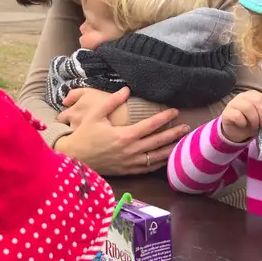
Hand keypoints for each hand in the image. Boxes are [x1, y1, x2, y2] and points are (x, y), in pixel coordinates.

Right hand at [54, 88, 188, 176]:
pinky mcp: (128, 171)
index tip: (175, 111)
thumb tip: (126, 89)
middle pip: (158, 142)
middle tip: (187, 127)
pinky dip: (160, 163)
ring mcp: (130, 163)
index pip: (150, 125)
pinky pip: (149, 168)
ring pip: (157, 157)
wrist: (74, 158)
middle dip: (174, 133)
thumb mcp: (95, 115)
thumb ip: (112, 102)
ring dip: (171, 149)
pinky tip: (168, 157)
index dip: (164, 117)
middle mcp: (131, 150)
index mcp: (124, 135)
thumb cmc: (84, 135)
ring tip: (182, 143)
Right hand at [219, 91, 261, 144]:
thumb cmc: (251, 123)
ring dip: (254, 119)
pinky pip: (237, 115)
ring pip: (248, 107)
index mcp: (255, 95)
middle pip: (258, 101)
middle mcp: (245, 96)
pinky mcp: (227, 112)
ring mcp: (234, 102)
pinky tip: (243, 125)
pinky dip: (243, 122)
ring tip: (255, 126)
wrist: (236, 131)